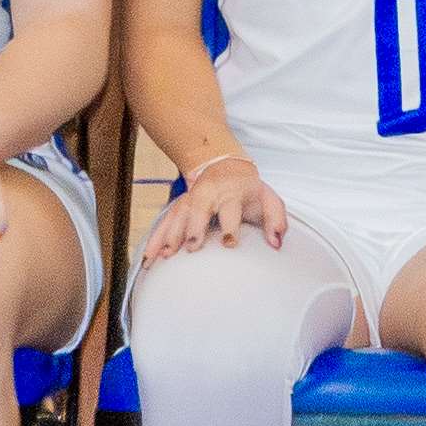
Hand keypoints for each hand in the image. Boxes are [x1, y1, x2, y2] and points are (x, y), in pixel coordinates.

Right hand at [140, 148, 291, 262]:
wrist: (227, 167)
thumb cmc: (250, 191)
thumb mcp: (269, 200)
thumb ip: (276, 220)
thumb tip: (277, 243)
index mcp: (233, 193)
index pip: (231, 209)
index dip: (231, 225)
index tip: (229, 243)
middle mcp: (209, 194)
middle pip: (199, 209)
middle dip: (194, 227)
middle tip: (191, 247)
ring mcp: (191, 198)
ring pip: (178, 214)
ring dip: (169, 234)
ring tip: (163, 256)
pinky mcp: (180, 205)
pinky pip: (165, 221)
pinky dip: (155, 238)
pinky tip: (148, 257)